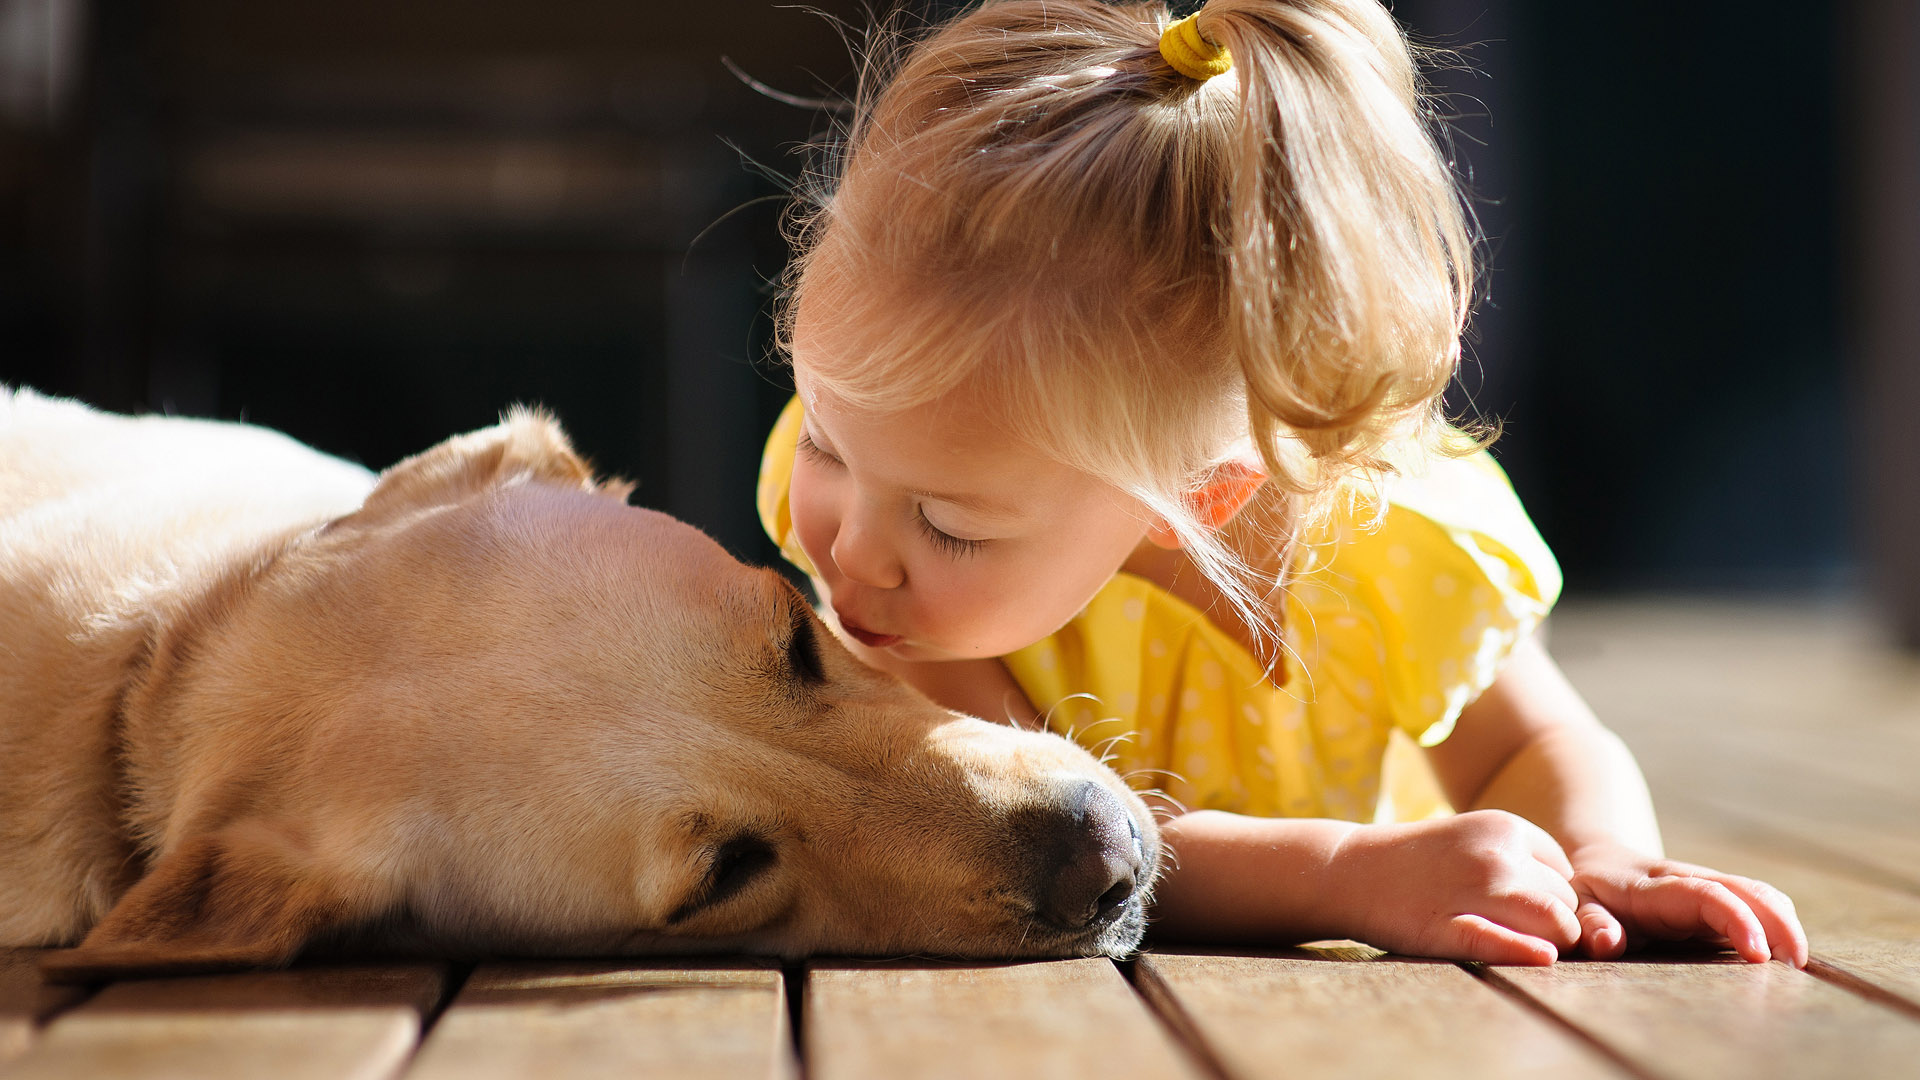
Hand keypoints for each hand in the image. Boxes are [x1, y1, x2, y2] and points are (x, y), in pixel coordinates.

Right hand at [1330, 809, 1581, 964]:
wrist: (1349, 869)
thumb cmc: (1417, 862)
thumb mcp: (1471, 838)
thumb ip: (1518, 859)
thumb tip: (1568, 903)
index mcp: (1505, 827)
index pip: (1565, 873)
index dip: (1551, 897)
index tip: (1523, 911)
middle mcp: (1497, 854)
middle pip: (1566, 902)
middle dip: (1554, 924)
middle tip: (1519, 935)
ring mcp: (1474, 889)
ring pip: (1554, 925)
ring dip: (1551, 944)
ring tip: (1523, 949)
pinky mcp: (1448, 927)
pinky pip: (1502, 943)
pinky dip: (1526, 953)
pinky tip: (1539, 959)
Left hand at [1566, 841, 1807, 966]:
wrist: (1600, 861)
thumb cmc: (1587, 893)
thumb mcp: (1576, 905)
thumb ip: (1590, 923)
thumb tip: (1607, 943)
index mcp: (1655, 887)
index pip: (1706, 896)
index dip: (1737, 920)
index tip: (1759, 954)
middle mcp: (1690, 881)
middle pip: (1746, 890)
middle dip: (1778, 923)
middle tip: (1797, 965)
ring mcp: (1711, 888)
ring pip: (1760, 894)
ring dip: (1786, 924)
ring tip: (1799, 965)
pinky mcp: (1723, 900)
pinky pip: (1760, 905)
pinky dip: (1780, 925)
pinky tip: (1788, 956)